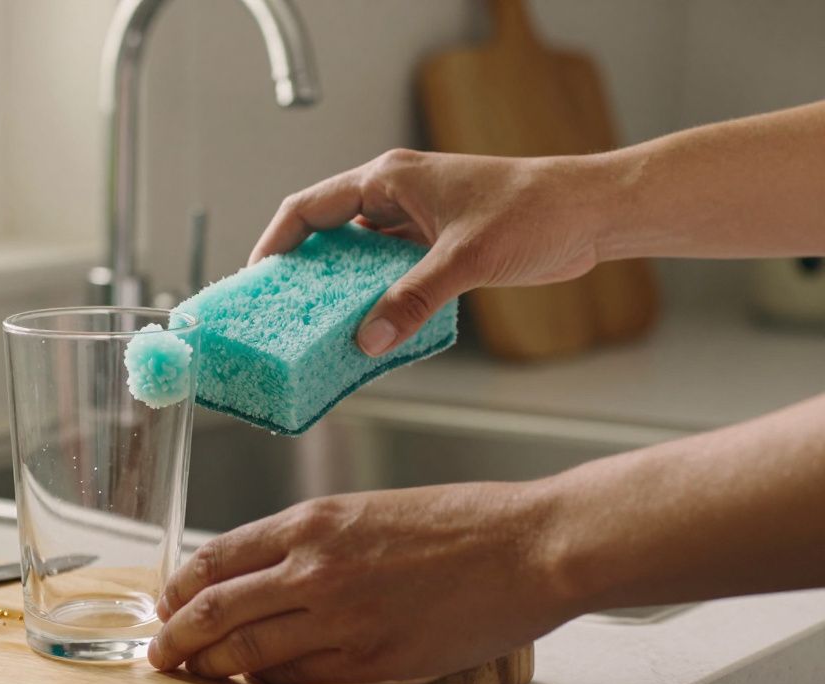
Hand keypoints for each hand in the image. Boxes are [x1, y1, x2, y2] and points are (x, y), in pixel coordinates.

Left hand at [147, 483, 572, 683]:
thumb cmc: (459, 524)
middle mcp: (314, 568)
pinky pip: (298, 678)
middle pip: (215, 610)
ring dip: (211, 666)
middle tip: (159, 651)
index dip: (178, 587)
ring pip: (247, 653)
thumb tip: (261, 571)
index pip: (216, 558)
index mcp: (312, 521)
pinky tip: (257, 682)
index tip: (165, 602)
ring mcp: (340, 618)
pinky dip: (267, 682)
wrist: (527, 548)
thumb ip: (309, 541)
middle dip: (175, 636)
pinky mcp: (370, 661)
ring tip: (194, 672)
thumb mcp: (366, 511)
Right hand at [248, 149, 610, 355]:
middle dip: (303, 270)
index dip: (277, 241)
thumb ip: (412, 300)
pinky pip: (389, 271)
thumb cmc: (534, 212)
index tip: (258, 277)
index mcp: (390, 178)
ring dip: (341, 287)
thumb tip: (369, 340)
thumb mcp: (465, 259)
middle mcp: (396, 195)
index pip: (310, 207)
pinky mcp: (437, 244)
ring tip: (319, 326)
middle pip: (328, 231)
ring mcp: (417, 220)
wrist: (590, 214)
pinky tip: (369, 326)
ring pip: (359, 255)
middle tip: (282, 310)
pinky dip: (375, 296)